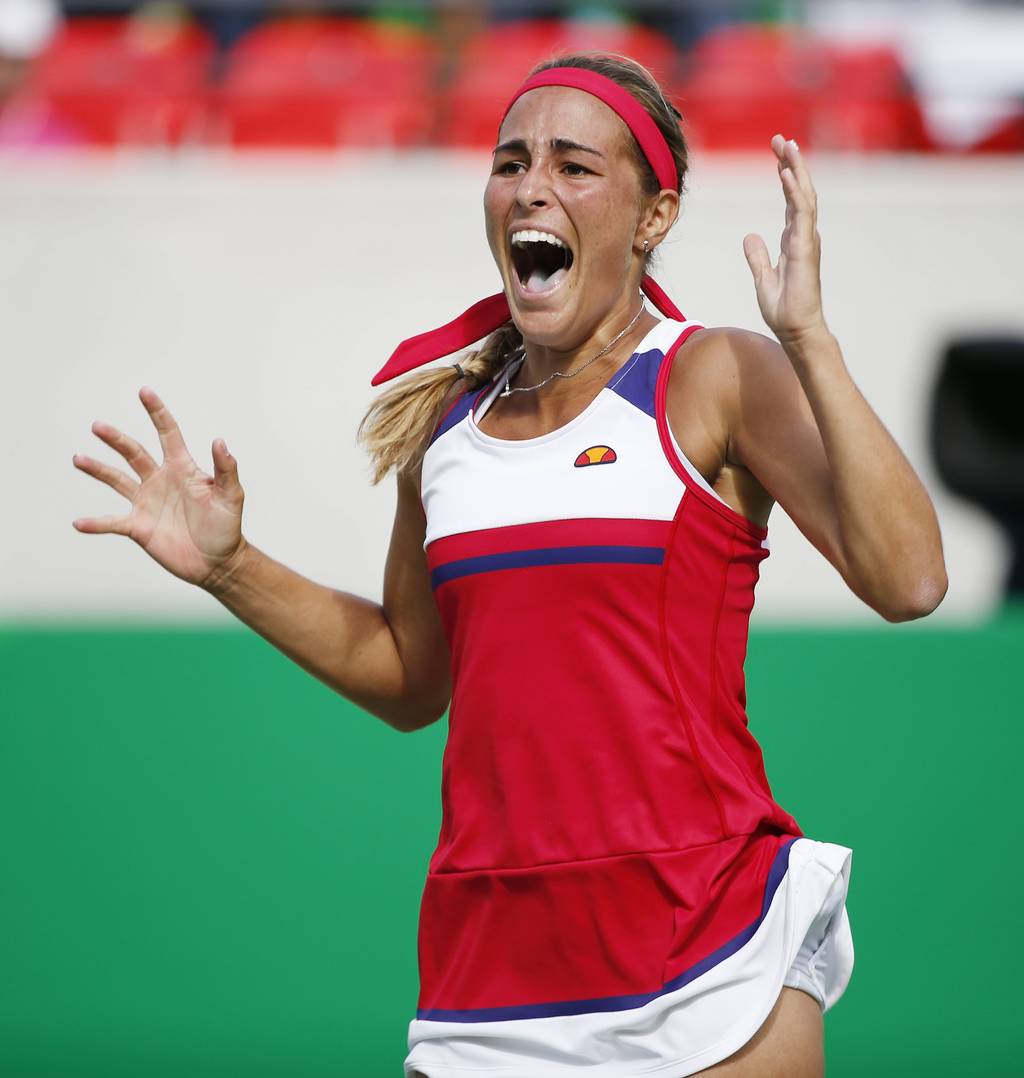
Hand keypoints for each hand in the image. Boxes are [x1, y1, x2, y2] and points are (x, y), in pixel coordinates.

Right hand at [72, 386, 247, 589]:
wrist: (217, 562)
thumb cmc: (227, 527)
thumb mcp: (232, 496)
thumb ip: (226, 470)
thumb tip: (219, 441)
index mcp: (183, 468)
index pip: (168, 434)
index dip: (157, 413)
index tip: (144, 391)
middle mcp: (160, 480)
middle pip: (134, 453)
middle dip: (116, 439)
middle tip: (98, 425)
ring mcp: (147, 502)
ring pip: (117, 480)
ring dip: (97, 470)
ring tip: (78, 459)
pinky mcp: (139, 527)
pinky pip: (112, 522)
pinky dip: (96, 523)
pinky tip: (79, 523)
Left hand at [743, 134, 827, 350]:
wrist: (795, 330)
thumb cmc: (783, 309)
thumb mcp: (763, 278)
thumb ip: (758, 256)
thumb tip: (750, 237)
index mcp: (794, 240)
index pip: (791, 200)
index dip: (785, 176)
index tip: (777, 155)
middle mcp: (803, 235)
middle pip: (799, 191)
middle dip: (791, 163)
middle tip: (781, 139)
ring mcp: (806, 239)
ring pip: (803, 195)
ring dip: (795, 169)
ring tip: (787, 146)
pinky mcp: (805, 248)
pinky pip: (801, 213)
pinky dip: (794, 191)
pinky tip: (786, 173)